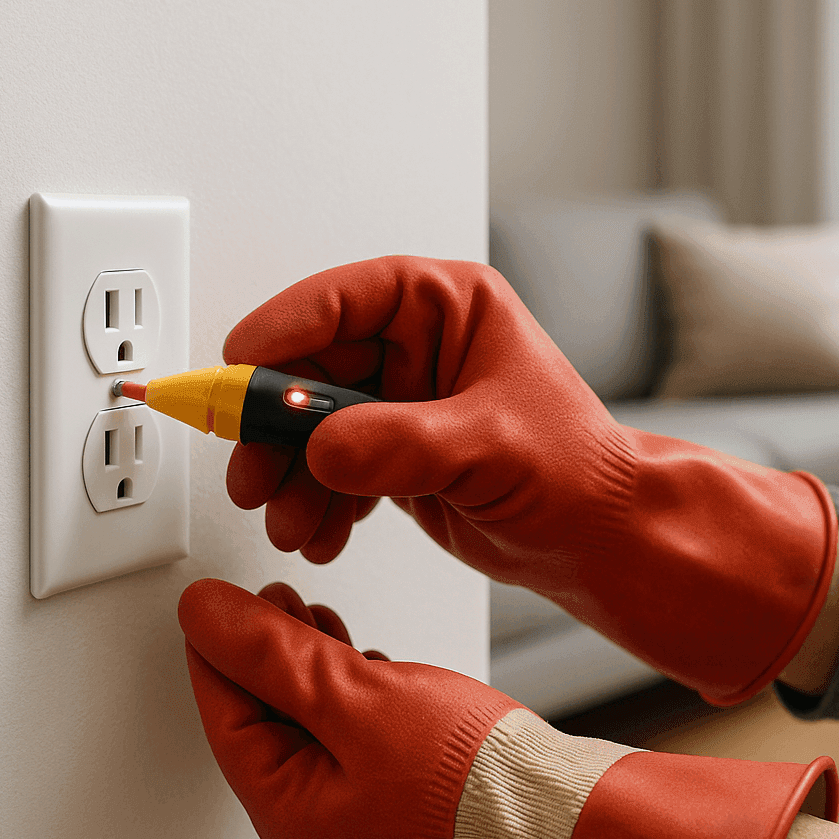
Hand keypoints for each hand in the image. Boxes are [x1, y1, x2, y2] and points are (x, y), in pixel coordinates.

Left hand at [179, 577, 518, 838]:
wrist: (555, 814)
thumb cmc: (470, 778)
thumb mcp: (359, 698)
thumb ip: (274, 654)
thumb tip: (208, 616)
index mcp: (291, 817)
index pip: (227, 721)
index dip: (219, 650)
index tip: (215, 604)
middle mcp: (318, 830)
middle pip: (268, 725)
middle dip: (271, 655)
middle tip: (275, 600)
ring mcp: (362, 819)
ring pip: (315, 729)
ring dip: (314, 669)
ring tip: (320, 619)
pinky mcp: (399, 802)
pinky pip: (355, 742)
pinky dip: (353, 697)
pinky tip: (368, 665)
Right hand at [223, 256, 838, 704]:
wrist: (599, 539)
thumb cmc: (579, 472)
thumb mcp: (490, 446)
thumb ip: (401, 443)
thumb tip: (323, 448)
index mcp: (449, 306)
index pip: (348, 298)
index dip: (285, 329)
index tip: (239, 364)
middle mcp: (420, 348)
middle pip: (314, 367)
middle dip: (277, 426)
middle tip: (250, 467)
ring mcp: (402, 404)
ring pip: (313, 426)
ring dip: (291, 476)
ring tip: (290, 520)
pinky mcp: (393, 455)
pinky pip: (330, 470)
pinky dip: (316, 503)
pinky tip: (320, 533)